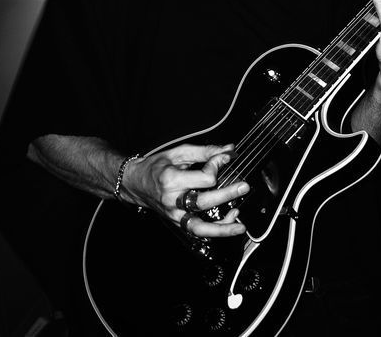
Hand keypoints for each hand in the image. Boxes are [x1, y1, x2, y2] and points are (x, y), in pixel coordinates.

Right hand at [122, 143, 248, 237]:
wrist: (136, 183)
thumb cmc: (157, 166)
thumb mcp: (179, 153)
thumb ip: (205, 152)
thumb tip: (228, 150)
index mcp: (172, 180)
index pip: (204, 178)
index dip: (218, 166)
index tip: (225, 157)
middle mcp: (172, 200)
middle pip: (204, 202)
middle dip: (227, 194)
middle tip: (244, 187)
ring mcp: (174, 215)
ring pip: (200, 227)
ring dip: (222, 228)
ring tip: (240, 226)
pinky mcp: (177, 223)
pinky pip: (198, 231)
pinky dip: (215, 230)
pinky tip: (229, 223)